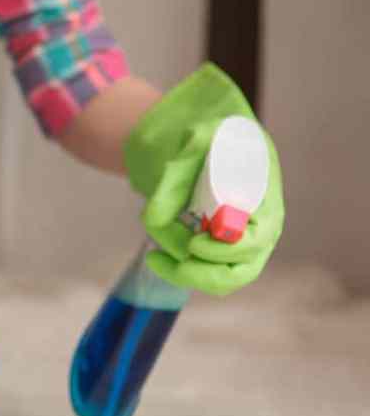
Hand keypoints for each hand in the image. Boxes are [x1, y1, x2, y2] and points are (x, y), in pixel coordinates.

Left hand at [125, 64, 284, 294]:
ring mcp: (240, 243)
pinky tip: (155, 257)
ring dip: (182, 272)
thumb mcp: (194, 141)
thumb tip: (151, 220)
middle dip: (203, 275)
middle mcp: (258, 227)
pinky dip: (176, 270)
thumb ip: (175, 175)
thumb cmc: (210, 135)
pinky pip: (202, 273)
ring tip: (154, 254)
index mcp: (264, 197)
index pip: (258, 238)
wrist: (206, 140)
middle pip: (241, 272)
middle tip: (167, 260)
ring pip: (219, 280)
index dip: (227, 249)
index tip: (194, 243)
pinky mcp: (218, 250)